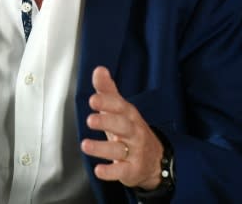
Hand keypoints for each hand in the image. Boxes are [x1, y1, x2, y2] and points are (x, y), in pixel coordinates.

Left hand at [80, 66, 163, 189]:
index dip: (107, 102)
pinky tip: (99, 170)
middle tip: (90, 120)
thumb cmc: (130, 130)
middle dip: (107, 122)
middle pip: (123, 126)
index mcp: (129, 115)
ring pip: (118, 149)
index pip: (120, 106)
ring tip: (85, 145)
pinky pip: (122, 172)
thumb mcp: (120, 110)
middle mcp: (133, 132)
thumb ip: (107, 91)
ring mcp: (134, 152)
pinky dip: (110, 172)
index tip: (93, 100)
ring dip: (102, 147)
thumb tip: (99, 69)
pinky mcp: (132, 170)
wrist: (156, 159)